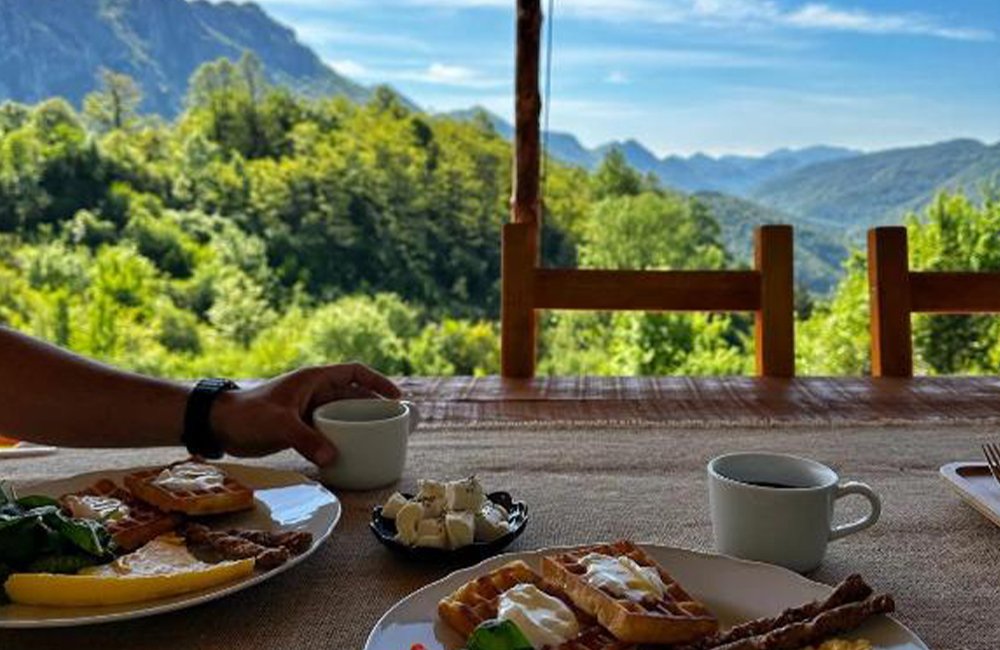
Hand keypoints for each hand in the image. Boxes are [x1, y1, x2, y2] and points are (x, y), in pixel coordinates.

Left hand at [210, 364, 400, 465]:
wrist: (217, 426)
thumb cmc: (245, 415)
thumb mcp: (279, 424)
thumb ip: (307, 439)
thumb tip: (334, 458)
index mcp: (313, 380)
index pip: (354, 372)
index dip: (378, 382)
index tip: (396, 398)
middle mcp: (314, 392)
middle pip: (353, 395)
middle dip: (374, 407)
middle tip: (395, 424)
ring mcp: (308, 410)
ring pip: (342, 415)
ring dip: (359, 424)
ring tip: (379, 439)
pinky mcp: (300, 428)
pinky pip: (329, 431)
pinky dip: (342, 439)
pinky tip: (351, 453)